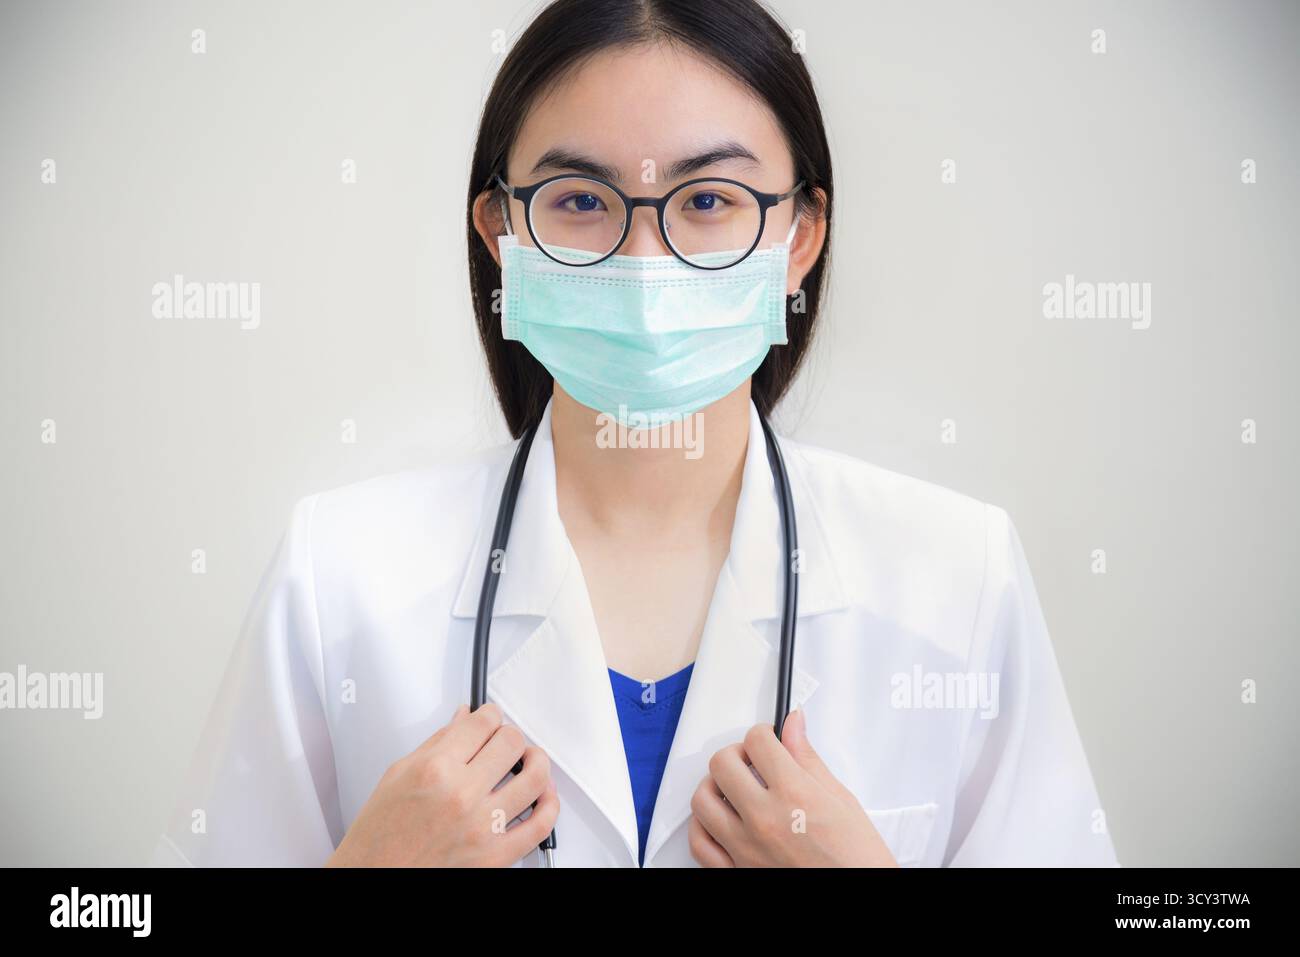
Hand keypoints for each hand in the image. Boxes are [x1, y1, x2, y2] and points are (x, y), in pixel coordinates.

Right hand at [325, 702, 557, 866]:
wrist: (373, 875)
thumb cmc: (380, 834)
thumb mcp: (398, 774)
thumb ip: (437, 742)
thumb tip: (464, 719)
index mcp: (436, 769)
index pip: (482, 722)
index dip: (489, 714)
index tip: (489, 718)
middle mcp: (462, 795)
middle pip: (512, 742)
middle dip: (509, 735)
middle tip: (503, 741)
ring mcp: (482, 827)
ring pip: (535, 777)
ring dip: (536, 762)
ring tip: (528, 762)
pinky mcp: (495, 856)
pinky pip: (540, 825)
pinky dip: (549, 805)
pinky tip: (542, 796)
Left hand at [688, 708, 897, 866]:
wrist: (859, 891)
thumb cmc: (857, 858)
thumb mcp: (840, 799)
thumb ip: (807, 758)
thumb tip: (793, 725)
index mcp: (794, 795)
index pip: (757, 741)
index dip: (764, 733)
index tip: (769, 740)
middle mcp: (765, 820)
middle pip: (722, 763)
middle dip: (737, 753)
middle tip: (752, 760)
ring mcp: (746, 848)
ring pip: (702, 800)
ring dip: (715, 786)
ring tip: (734, 788)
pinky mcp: (737, 871)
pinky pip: (699, 843)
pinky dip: (703, 826)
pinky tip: (720, 819)